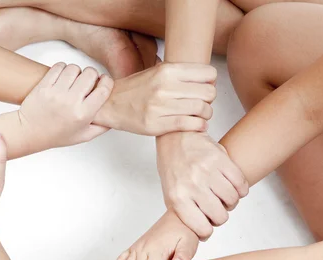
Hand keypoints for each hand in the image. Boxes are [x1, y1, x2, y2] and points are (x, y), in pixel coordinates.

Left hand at [18, 62, 113, 153]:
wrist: (30, 132)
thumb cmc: (56, 135)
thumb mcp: (84, 136)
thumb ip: (101, 126)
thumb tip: (115, 115)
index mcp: (83, 114)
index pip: (103, 89)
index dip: (106, 82)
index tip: (104, 82)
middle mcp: (70, 102)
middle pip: (90, 74)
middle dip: (92, 76)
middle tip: (87, 83)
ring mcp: (56, 93)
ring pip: (74, 68)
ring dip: (76, 72)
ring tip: (73, 81)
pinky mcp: (44, 86)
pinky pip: (58, 67)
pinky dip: (62, 69)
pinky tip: (63, 78)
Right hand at [96, 63, 216, 135]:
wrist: (110, 104)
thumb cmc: (135, 90)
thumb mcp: (157, 71)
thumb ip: (179, 73)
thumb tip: (207, 77)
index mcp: (167, 71)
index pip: (208, 74)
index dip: (211, 82)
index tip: (206, 87)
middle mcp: (164, 87)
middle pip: (208, 93)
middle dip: (210, 100)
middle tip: (204, 103)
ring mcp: (160, 107)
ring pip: (201, 109)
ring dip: (206, 114)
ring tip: (201, 116)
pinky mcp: (156, 124)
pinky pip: (189, 125)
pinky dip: (199, 126)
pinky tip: (198, 125)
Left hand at [157, 132, 247, 238]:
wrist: (176, 138)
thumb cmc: (173, 167)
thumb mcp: (170, 193)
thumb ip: (183, 213)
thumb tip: (201, 233)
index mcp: (178, 198)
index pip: (202, 228)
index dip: (208, 230)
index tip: (207, 224)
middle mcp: (192, 185)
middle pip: (221, 216)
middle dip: (221, 216)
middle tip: (216, 207)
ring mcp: (207, 171)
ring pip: (233, 200)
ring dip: (231, 201)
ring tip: (223, 195)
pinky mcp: (220, 159)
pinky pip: (241, 183)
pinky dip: (241, 189)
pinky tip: (233, 186)